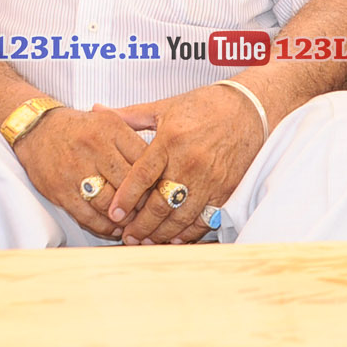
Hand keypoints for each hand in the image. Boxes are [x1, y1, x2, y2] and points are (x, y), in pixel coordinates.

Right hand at [12, 106, 149, 239]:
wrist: (38, 130)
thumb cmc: (79, 129)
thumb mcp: (109, 121)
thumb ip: (134, 140)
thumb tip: (160, 168)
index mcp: (111, 128)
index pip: (143, 158)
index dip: (156, 178)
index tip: (163, 190)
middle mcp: (94, 147)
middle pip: (129, 183)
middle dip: (143, 202)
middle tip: (151, 211)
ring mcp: (76, 170)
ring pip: (110, 204)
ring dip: (125, 218)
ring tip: (133, 222)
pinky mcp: (61, 191)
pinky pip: (88, 216)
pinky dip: (104, 226)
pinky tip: (113, 227)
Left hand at [106, 85, 265, 244]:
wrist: (249, 109)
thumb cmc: (205, 106)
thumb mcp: (164, 107)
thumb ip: (130, 116)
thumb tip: (97, 110)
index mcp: (171, 140)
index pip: (142, 175)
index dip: (125, 197)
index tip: (114, 212)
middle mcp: (189, 161)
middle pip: (159, 203)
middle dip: (140, 224)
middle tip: (126, 235)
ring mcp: (209, 178)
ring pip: (180, 216)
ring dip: (161, 233)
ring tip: (145, 240)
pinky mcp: (226, 190)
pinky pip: (204, 218)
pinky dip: (188, 232)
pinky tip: (175, 238)